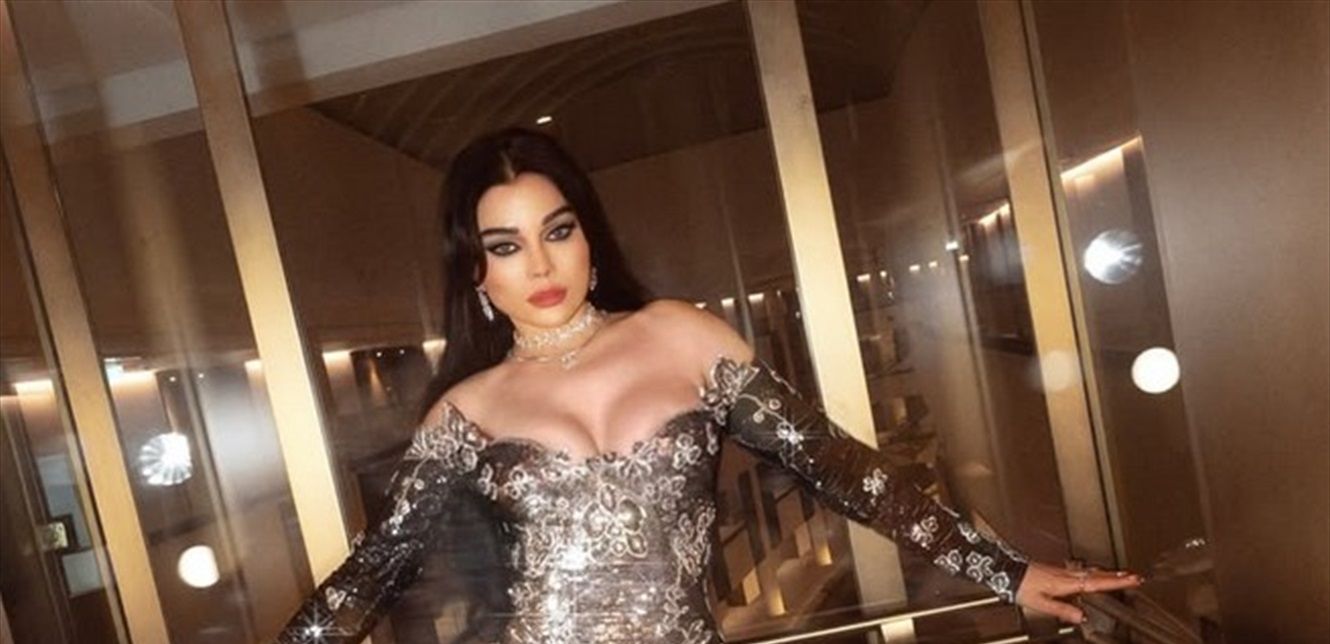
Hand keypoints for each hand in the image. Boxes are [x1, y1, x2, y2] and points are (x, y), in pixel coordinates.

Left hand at [1015, 561, 1143, 623]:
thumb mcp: (1040, 603)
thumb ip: (1062, 610)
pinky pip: (1082, 571)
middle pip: (1097, 575)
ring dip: (1107, 573)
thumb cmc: (1020, 585)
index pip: (1096, 583)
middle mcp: (1066, 575)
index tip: (1132, 579)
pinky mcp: (1056, 571)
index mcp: (1065, 583)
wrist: (1005, 569)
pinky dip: (1094, 572)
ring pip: (1090, 572)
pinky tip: (1094, 574)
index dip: (1115, 582)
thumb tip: (1081, 616)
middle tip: (1135, 576)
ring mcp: (1061, 571)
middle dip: (1117, 576)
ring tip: (1122, 575)